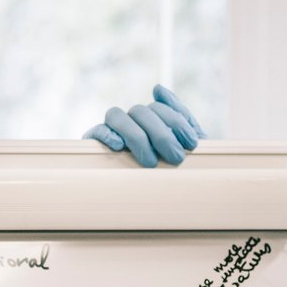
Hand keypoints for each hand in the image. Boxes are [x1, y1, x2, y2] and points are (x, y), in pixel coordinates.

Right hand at [83, 86, 205, 166]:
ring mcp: (112, 130)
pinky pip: (96, 131)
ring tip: (150, 162)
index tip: (192, 144)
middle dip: (162, 134)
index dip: (177, 123)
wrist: (161, 198)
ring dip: (136, 137)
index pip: (160, 108)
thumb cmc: (172, 171)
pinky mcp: (95, 144)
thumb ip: (179, 116)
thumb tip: (157, 88)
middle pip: (141, 112)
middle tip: (176, 158)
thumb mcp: (182, 144)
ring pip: (117, 115)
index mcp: (151, 119)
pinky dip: (107, 134)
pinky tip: (120, 147)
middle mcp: (130, 121)